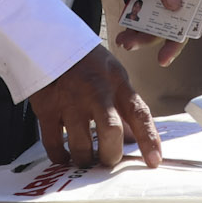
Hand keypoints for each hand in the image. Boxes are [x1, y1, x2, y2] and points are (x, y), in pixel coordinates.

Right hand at [28, 44, 164, 168]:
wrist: (49, 41)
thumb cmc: (87, 63)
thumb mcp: (113, 75)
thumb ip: (124, 107)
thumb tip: (134, 140)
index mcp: (117, 83)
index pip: (139, 113)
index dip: (148, 139)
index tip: (154, 160)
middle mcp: (96, 91)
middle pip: (111, 132)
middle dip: (111, 156)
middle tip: (108, 160)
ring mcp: (70, 100)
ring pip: (81, 145)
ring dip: (85, 159)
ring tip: (86, 159)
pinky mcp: (47, 108)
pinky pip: (54, 144)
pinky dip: (60, 157)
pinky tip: (64, 156)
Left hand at [112, 0, 201, 67]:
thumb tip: (174, 5)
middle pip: (185, 21)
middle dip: (172, 42)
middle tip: (163, 59)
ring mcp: (168, 1)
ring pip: (163, 26)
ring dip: (145, 38)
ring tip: (126, 43)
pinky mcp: (152, 6)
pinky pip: (146, 22)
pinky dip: (134, 30)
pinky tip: (123, 37)